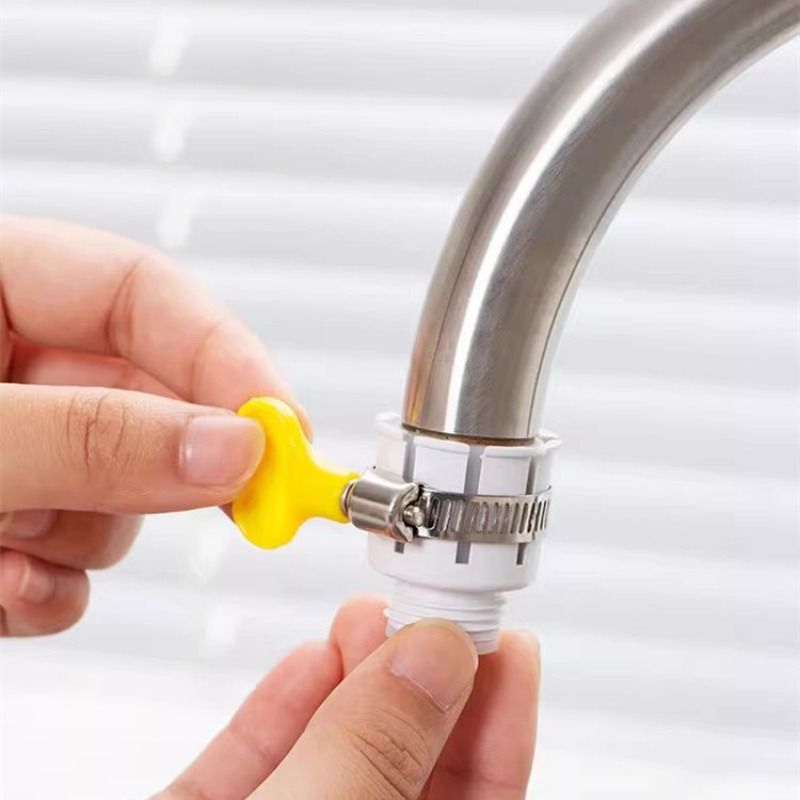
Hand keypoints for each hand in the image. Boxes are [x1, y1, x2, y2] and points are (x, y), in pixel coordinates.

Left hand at [0, 216, 307, 635]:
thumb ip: (92, 437)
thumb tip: (229, 447)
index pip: (144, 293)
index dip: (225, 355)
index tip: (284, 426)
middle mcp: (6, 364)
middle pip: (149, 399)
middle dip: (180, 464)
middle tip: (243, 504)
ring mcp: (12, 444)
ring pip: (121, 488)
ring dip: (88, 534)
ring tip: (16, 548)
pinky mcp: (3, 514)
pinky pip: (73, 553)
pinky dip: (52, 587)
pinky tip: (7, 586)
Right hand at [155, 597, 539, 799]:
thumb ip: (373, 751)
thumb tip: (434, 660)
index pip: (482, 798)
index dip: (501, 718)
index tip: (509, 645)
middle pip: (404, 762)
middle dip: (417, 676)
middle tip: (426, 607)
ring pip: (329, 756)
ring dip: (351, 676)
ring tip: (366, 614)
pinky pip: (254, 765)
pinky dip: (281, 706)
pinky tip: (306, 658)